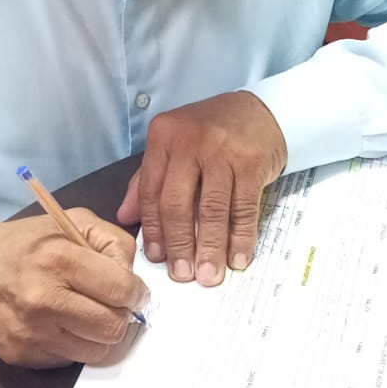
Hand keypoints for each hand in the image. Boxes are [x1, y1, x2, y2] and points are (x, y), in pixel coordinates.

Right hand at [0, 209, 149, 367]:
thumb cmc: (22, 244)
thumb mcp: (69, 222)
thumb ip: (110, 241)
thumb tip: (133, 277)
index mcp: (58, 260)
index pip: (120, 289)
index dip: (136, 292)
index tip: (132, 290)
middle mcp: (44, 301)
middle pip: (114, 326)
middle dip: (122, 315)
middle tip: (113, 304)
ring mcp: (32, 334)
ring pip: (97, 351)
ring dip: (101, 334)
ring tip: (89, 314)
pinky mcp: (23, 356)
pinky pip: (71, 360)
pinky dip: (75, 344)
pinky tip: (63, 324)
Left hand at [117, 91, 286, 285]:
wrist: (261, 111)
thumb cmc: (212, 133)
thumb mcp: (174, 146)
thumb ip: (147, 179)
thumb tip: (124, 217)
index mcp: (164, 137)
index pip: (151, 190)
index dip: (153, 228)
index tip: (156, 258)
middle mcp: (190, 141)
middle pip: (178, 202)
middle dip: (180, 244)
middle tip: (182, 275)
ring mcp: (222, 151)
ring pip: (211, 209)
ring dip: (210, 248)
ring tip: (209, 276)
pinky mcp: (252, 162)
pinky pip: (243, 208)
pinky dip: (241, 237)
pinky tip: (237, 258)